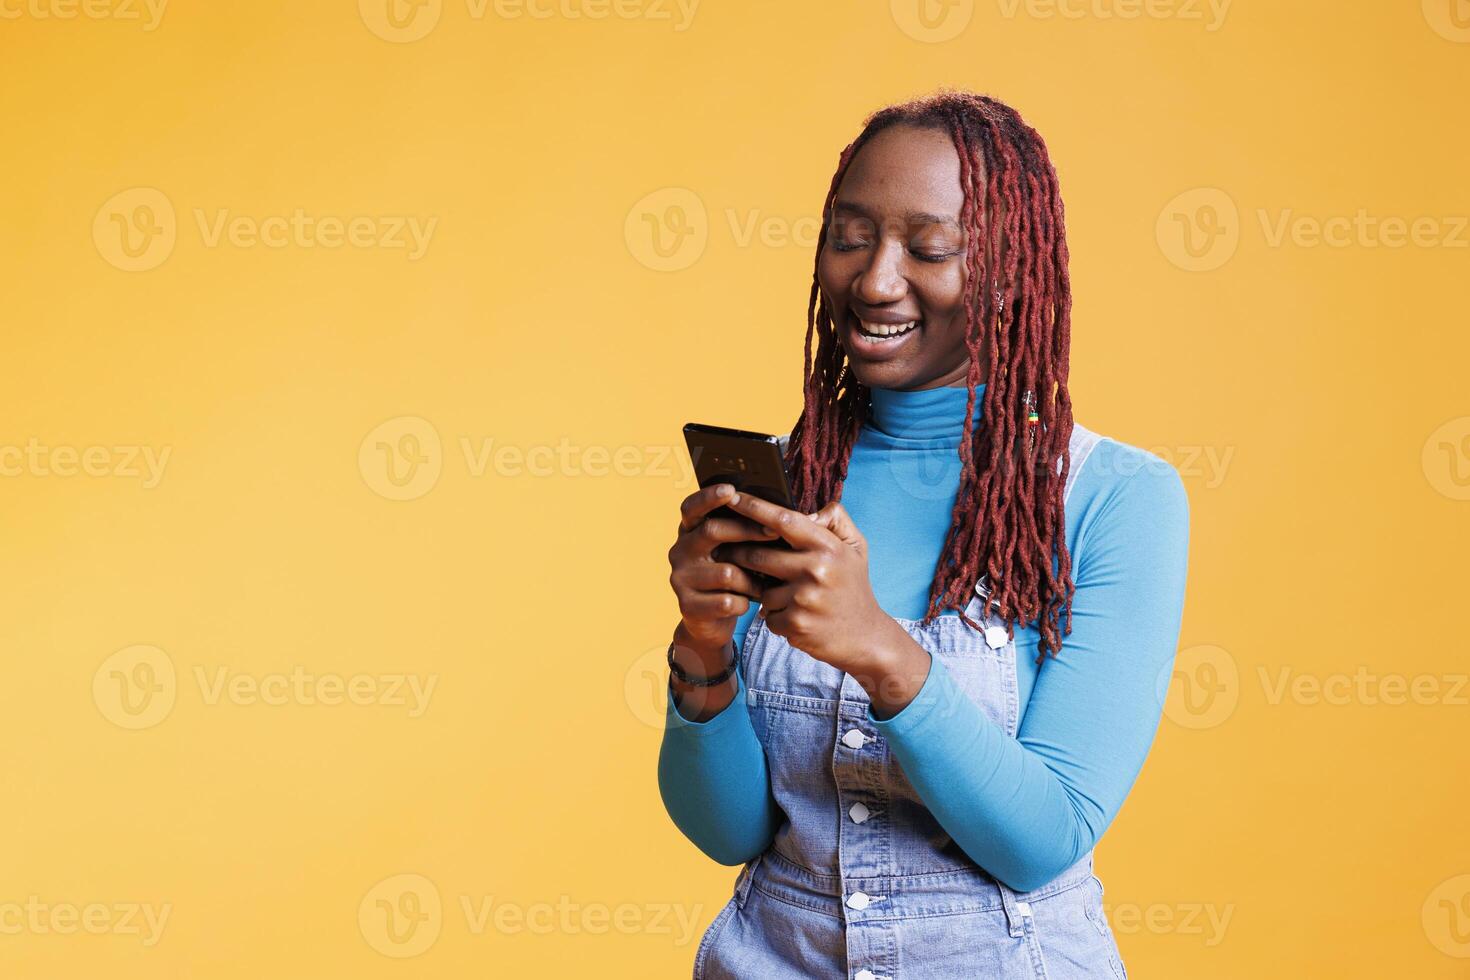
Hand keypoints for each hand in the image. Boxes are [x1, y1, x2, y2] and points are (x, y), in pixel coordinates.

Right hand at [667, 484, 782, 654]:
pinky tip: (748, 603)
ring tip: (763, 585)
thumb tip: (795, 514)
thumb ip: (750, 531)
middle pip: (712, 532)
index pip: (692, 507)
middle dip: (747, 531)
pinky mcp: (688, 606)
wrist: (711, 622)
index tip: (731, 490)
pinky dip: (745, 603)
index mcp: (690, 532)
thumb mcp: (737, 553)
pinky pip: (727, 601)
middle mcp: (680, 551)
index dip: (709, 497)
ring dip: (751, 579)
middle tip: (773, 532)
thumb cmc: (732, 579)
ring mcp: (680, 578)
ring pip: (726, 572)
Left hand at [720, 493, 892, 675]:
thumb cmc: (854, 587)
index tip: (733, 497)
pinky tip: (793, 615)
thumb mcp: (856, 547)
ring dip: (765, 592)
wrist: (865, 636)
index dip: (754, 507)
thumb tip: (808, 511)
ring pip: (761, 589)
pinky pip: (767, 614)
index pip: (783, 520)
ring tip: (785, 595)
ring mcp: (804, 599)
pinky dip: (774, 615)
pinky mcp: (795, 624)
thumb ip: (836, 519)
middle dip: (739, 553)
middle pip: (758, 555)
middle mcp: (815, 570)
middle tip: (728, 551)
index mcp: (827, 547)